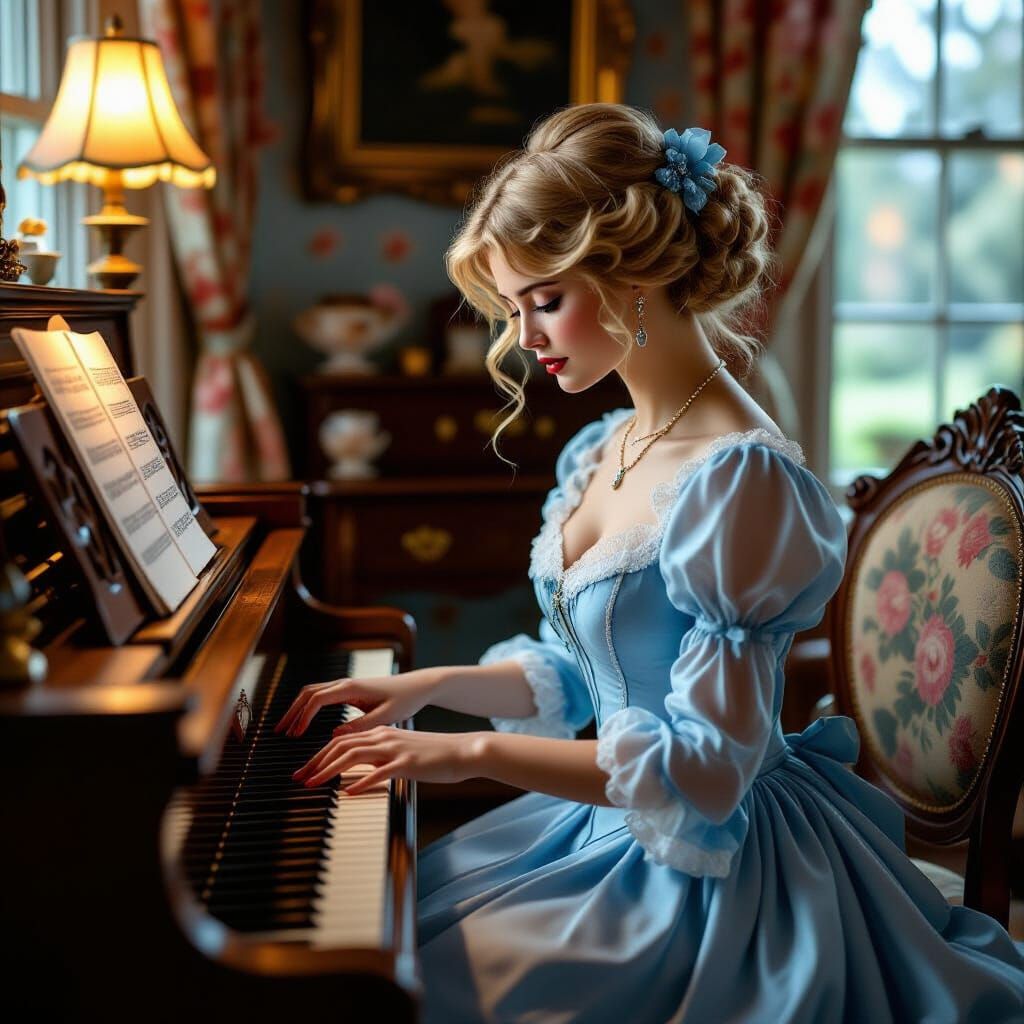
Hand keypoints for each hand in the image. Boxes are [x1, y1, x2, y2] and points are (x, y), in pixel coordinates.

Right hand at [274, 667, 440, 736]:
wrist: (417, 686)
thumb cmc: (404, 699)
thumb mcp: (385, 716)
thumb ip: (360, 725)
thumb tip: (334, 735)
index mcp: (351, 688)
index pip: (317, 700)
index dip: (303, 717)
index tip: (295, 735)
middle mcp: (345, 684)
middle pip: (308, 693)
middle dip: (292, 711)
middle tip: (280, 731)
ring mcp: (346, 686)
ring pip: (313, 693)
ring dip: (298, 709)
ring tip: (287, 728)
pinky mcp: (349, 691)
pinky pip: (322, 696)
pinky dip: (308, 707)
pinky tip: (305, 722)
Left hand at [292, 726, 483, 792]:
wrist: (463, 751)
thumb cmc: (435, 756)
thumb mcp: (403, 753)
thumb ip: (381, 760)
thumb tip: (360, 773)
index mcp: (382, 734)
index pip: (342, 741)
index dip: (320, 755)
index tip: (306, 771)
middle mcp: (384, 737)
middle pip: (341, 746)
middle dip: (316, 762)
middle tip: (299, 778)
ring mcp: (395, 749)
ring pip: (353, 755)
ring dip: (329, 770)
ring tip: (314, 784)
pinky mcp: (407, 763)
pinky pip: (378, 772)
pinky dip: (361, 782)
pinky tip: (349, 792)